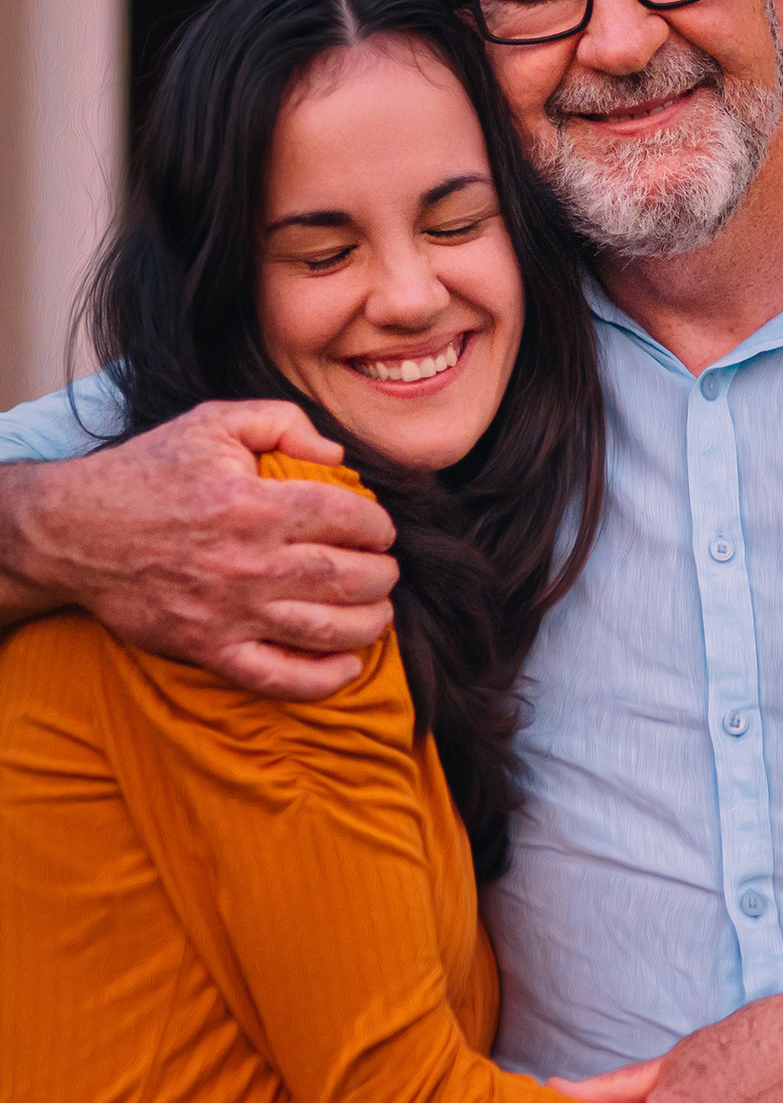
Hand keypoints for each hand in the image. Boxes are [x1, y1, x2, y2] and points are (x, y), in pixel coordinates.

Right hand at [3, 402, 397, 697]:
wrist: (75, 532)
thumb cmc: (148, 473)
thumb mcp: (212, 422)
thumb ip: (282, 422)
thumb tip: (338, 456)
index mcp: (253, 504)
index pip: (346, 519)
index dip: (379, 526)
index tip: (381, 530)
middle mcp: (249, 562)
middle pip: (348, 578)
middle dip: (382, 576)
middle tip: (386, 570)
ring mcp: (230, 612)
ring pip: (325, 630)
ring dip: (369, 624)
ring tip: (378, 611)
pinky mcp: (209, 649)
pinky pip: (278, 678)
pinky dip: (322, 680)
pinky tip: (347, 667)